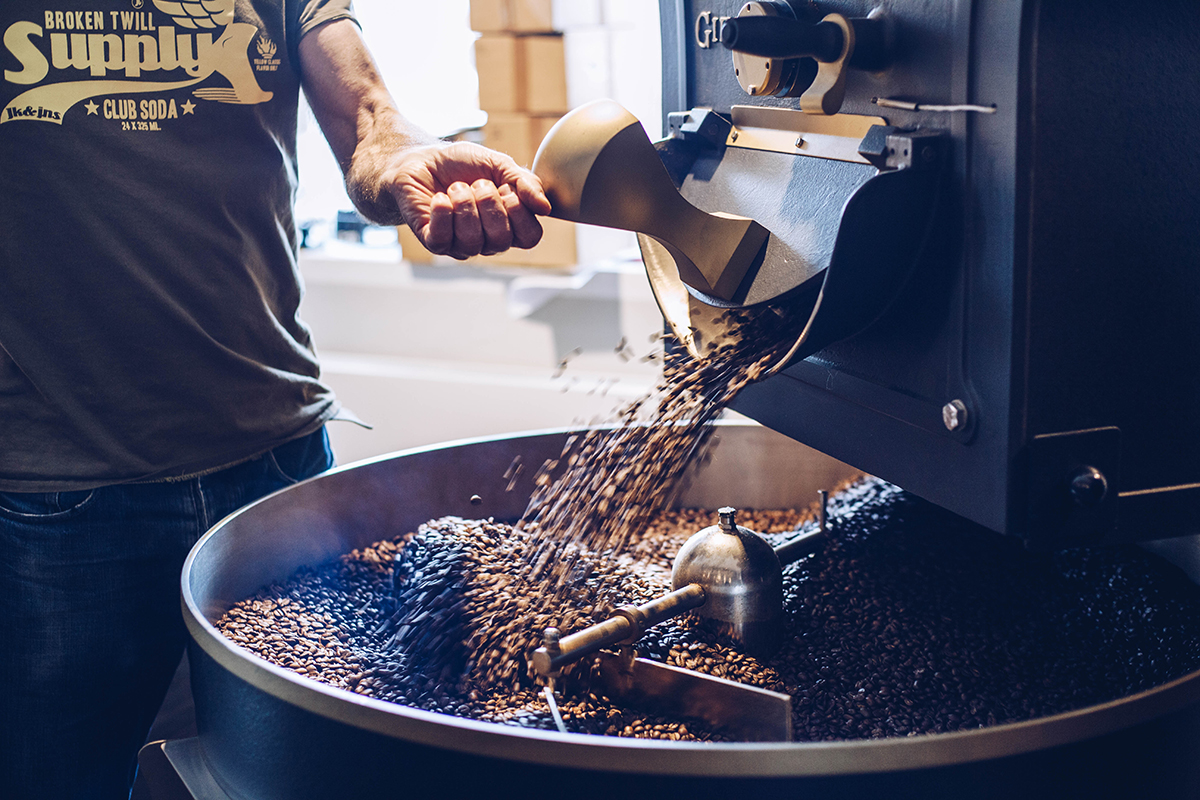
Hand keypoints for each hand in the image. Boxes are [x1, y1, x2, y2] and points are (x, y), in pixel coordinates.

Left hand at [385, 142, 551, 259]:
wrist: (421, 160)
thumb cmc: (461, 165)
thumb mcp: (499, 163)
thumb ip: (525, 182)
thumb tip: (546, 208)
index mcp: (509, 225)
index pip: (530, 237)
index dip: (521, 212)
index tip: (505, 187)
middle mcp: (487, 240)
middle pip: (502, 240)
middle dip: (490, 204)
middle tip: (477, 183)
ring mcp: (460, 245)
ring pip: (473, 240)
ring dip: (464, 204)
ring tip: (455, 187)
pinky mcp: (434, 242)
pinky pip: (444, 239)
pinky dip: (442, 212)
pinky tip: (439, 197)